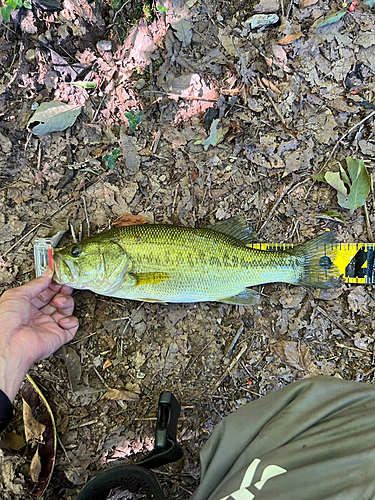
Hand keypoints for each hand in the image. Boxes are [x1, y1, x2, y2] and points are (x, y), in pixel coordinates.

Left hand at [0, 269, 78, 400]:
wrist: (9, 341)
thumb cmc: (6, 321)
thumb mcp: (18, 294)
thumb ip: (36, 284)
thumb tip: (47, 275)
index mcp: (26, 307)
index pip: (45, 292)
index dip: (53, 284)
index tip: (58, 278)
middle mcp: (38, 317)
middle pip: (57, 300)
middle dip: (62, 291)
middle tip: (65, 285)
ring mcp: (48, 326)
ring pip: (66, 311)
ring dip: (66, 303)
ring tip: (60, 301)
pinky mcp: (58, 336)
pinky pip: (72, 328)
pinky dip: (71, 321)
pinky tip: (63, 319)